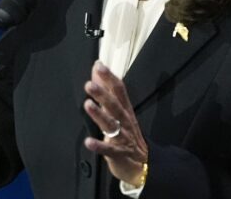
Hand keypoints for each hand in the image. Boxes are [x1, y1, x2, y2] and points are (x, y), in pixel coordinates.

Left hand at [83, 60, 147, 185]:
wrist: (142, 164)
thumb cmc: (127, 133)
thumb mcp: (119, 111)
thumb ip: (106, 90)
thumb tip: (97, 69)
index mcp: (125, 109)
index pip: (119, 90)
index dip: (109, 78)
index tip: (99, 66)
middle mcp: (124, 121)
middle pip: (114, 105)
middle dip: (102, 94)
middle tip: (89, 85)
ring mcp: (122, 137)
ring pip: (111, 125)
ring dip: (99, 115)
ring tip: (88, 105)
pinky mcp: (117, 154)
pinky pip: (108, 150)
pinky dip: (99, 146)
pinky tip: (88, 142)